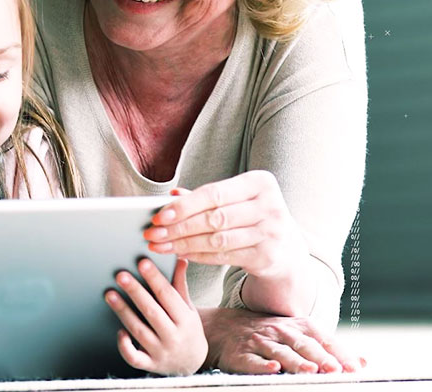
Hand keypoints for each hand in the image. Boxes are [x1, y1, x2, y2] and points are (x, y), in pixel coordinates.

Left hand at [104, 258, 206, 375]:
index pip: (168, 295)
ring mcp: (161, 352)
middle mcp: (174, 337)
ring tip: (110, 295)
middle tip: (121, 275)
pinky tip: (119, 331)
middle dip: (135, 292)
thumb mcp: (189, 308)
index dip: (154, 278)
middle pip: (152, 311)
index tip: (142, 262)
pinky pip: (135, 357)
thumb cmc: (188, 330)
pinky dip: (125, 346)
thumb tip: (180, 259)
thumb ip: (180, 285)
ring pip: (139, 331)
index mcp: (185, 320)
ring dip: (123, 312)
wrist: (193, 363)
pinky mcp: (150, 365)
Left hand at [144, 171, 308, 278]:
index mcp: (261, 182)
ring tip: (159, 246)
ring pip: (217, 240)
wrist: (287, 248)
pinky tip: (179, 253)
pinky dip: (198, 256)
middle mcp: (270, 206)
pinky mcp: (267, 256)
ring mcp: (271, 233)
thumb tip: (171, 195)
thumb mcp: (236, 199)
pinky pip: (224, 256)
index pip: (214, 194)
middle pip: (214, 218)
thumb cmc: (252, 215)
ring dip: (183, 244)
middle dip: (178, 227)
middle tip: (151, 234)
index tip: (159, 216)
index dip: (185, 205)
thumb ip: (207, 197)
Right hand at [200, 307, 366, 373]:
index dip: (338, 352)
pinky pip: (253, 361)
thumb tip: (364, 363)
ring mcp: (259, 342)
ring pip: (280, 353)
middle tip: (335, 370)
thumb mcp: (298, 335)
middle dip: (321, 358)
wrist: (224, 328)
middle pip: (303, 345)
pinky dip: (263, 365)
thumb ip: (329, 349)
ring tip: (310, 371)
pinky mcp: (241, 354)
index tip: (354, 368)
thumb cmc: (269, 335)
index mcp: (297, 327)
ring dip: (296, 362)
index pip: (321, 339)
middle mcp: (279, 332)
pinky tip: (273, 369)